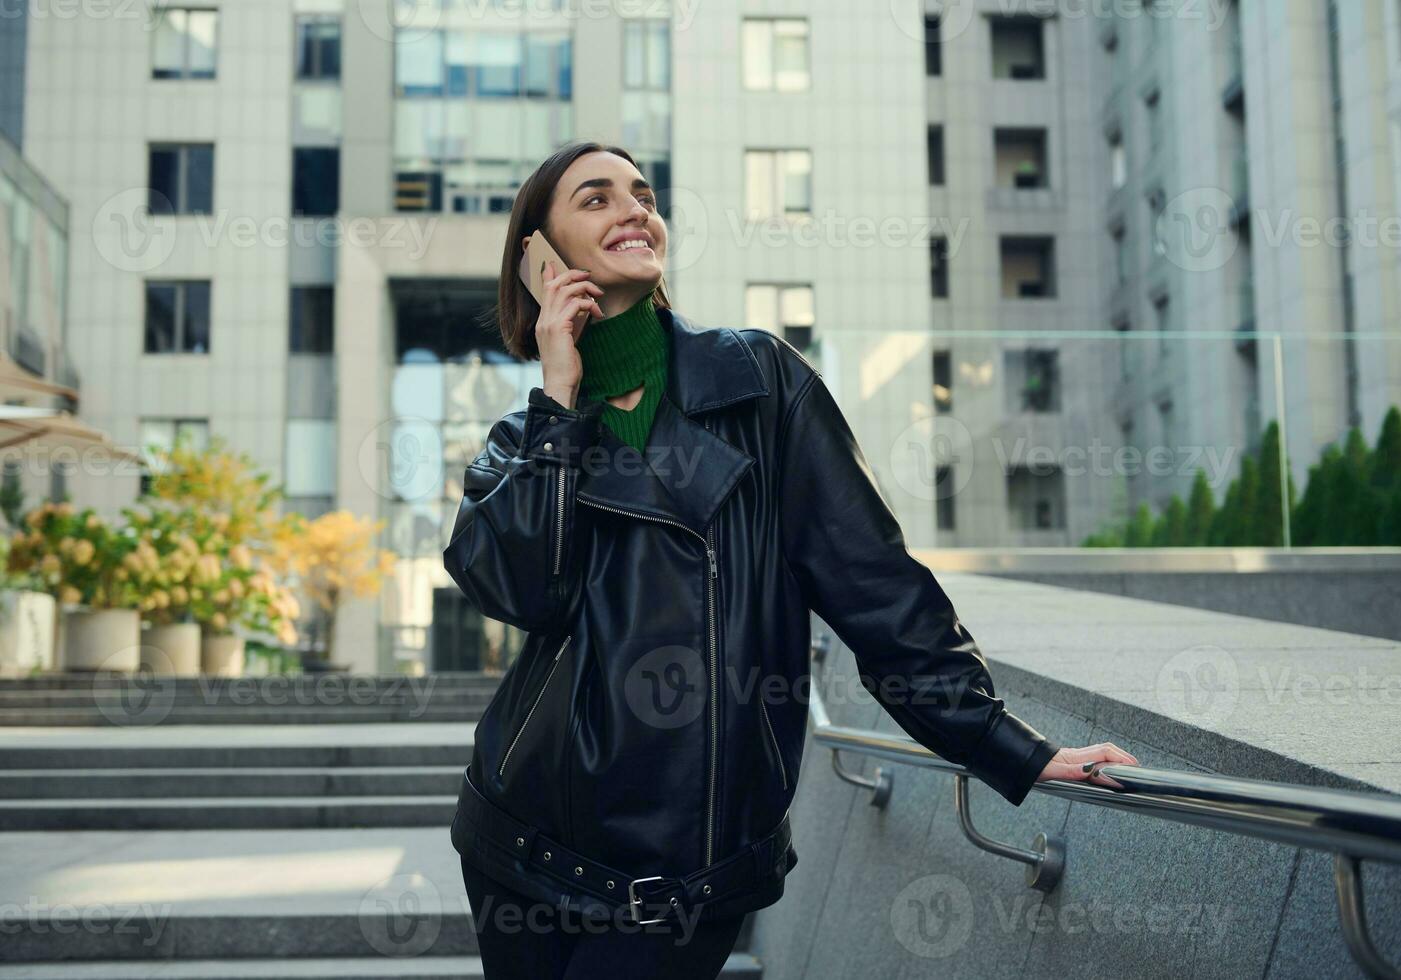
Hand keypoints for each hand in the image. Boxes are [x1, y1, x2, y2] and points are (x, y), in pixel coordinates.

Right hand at [535, 259, 604, 406]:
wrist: (560, 383)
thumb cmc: (566, 366)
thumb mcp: (568, 340)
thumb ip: (570, 324)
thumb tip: (580, 309)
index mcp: (543, 322)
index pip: (545, 292)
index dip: (550, 276)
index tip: (554, 264)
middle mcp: (543, 320)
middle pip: (554, 285)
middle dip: (572, 276)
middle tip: (588, 277)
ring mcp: (549, 323)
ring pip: (564, 290)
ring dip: (585, 288)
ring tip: (599, 295)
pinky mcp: (559, 328)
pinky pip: (575, 304)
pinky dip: (589, 304)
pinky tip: (598, 313)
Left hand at [1036, 742, 1139, 789]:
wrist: (1022, 761)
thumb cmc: (1036, 767)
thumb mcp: (1054, 772)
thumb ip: (1074, 771)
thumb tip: (1092, 771)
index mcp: (1076, 757)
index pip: (1105, 752)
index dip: (1121, 759)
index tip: (1132, 767)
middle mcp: (1079, 754)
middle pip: (1107, 750)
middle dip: (1123, 756)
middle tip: (1136, 767)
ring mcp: (1077, 756)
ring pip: (1102, 752)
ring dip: (1116, 757)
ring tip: (1127, 768)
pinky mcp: (1073, 760)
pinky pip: (1095, 757)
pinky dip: (1107, 761)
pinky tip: (1109, 769)